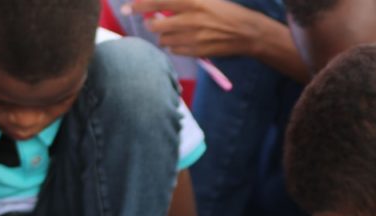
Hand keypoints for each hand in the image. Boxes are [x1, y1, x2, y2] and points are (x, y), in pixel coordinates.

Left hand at [125, 0, 271, 58]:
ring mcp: (194, 37)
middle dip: (153, 25)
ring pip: (165, 40)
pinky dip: (174, 47)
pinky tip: (183, 42)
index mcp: (193, 1)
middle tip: (156, 23)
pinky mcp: (199, 51)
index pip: (157, 2)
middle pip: (157, 25)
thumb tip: (160, 6)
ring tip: (174, 33)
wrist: (248, 32)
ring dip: (164, 37)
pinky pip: (175, 51)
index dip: (139, 5)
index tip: (127, 9)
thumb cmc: (226, 11)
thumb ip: (182, 1)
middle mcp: (191, 19)